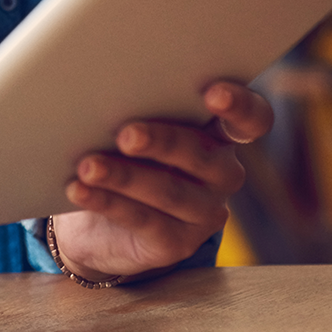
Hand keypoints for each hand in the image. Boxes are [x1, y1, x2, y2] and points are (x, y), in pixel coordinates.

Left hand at [47, 79, 273, 279]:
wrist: (94, 225)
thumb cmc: (118, 157)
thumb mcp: (129, 130)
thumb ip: (135, 109)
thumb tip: (100, 88)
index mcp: (218, 134)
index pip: (251, 119)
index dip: (240, 106)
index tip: (212, 94)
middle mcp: (222, 173)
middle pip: (201, 154)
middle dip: (162, 141)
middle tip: (126, 134)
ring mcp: (205, 212)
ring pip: (169, 191)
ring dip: (125, 176)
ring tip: (88, 166)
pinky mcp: (177, 243)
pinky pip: (143, 220)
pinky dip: (108, 202)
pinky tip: (80, 190)